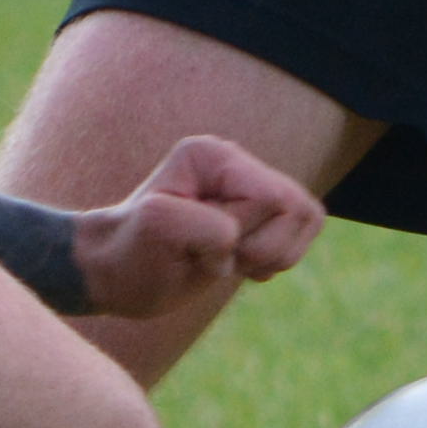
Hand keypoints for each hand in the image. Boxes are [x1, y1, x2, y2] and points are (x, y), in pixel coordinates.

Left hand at [60, 135, 322, 323]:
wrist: (118, 272)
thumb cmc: (132, 252)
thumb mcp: (155, 233)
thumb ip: (205, 227)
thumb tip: (239, 238)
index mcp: (213, 155)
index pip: (270, 198)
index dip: (242, 235)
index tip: (195, 247)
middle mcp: (237, 160)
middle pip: (297, 207)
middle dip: (260, 247)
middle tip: (211, 256)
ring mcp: (253, 183)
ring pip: (308, 218)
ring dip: (270, 256)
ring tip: (224, 259)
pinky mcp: (266, 210)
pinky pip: (306, 233)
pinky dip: (277, 260)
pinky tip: (238, 261)